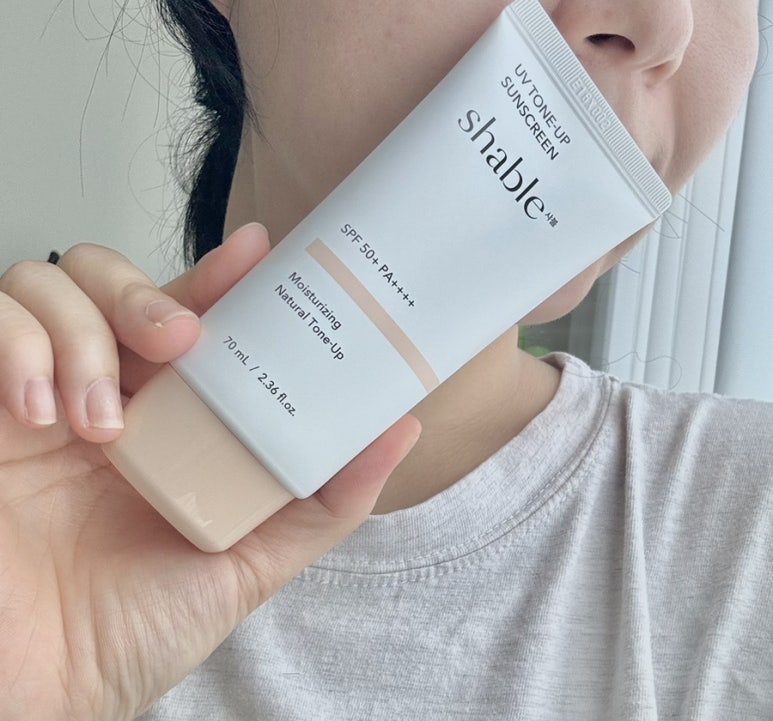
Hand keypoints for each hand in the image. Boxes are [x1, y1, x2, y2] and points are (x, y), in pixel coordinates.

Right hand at [0, 224, 419, 719]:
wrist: (45, 690)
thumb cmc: (139, 626)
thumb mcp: (249, 562)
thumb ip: (323, 501)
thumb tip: (400, 430)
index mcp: (165, 419)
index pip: (190, 317)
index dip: (219, 278)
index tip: (258, 251)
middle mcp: (101, 395)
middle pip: (113, 282)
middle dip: (146, 292)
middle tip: (178, 339)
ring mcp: (36, 395)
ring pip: (47, 285)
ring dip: (83, 333)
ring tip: (102, 419)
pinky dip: (20, 347)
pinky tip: (43, 413)